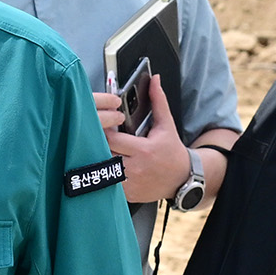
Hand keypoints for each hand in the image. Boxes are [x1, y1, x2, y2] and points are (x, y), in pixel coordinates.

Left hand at [99, 75, 193, 203]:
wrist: (182, 179)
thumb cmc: (172, 152)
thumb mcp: (166, 125)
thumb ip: (158, 102)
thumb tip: (154, 80)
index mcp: (144, 150)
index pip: (112, 140)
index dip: (103, 131)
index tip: (102, 126)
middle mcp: (135, 168)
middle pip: (104, 155)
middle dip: (97, 145)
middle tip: (93, 138)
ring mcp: (130, 184)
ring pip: (102, 172)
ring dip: (97, 161)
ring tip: (95, 152)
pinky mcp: (127, 194)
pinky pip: (107, 185)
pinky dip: (102, 176)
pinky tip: (103, 168)